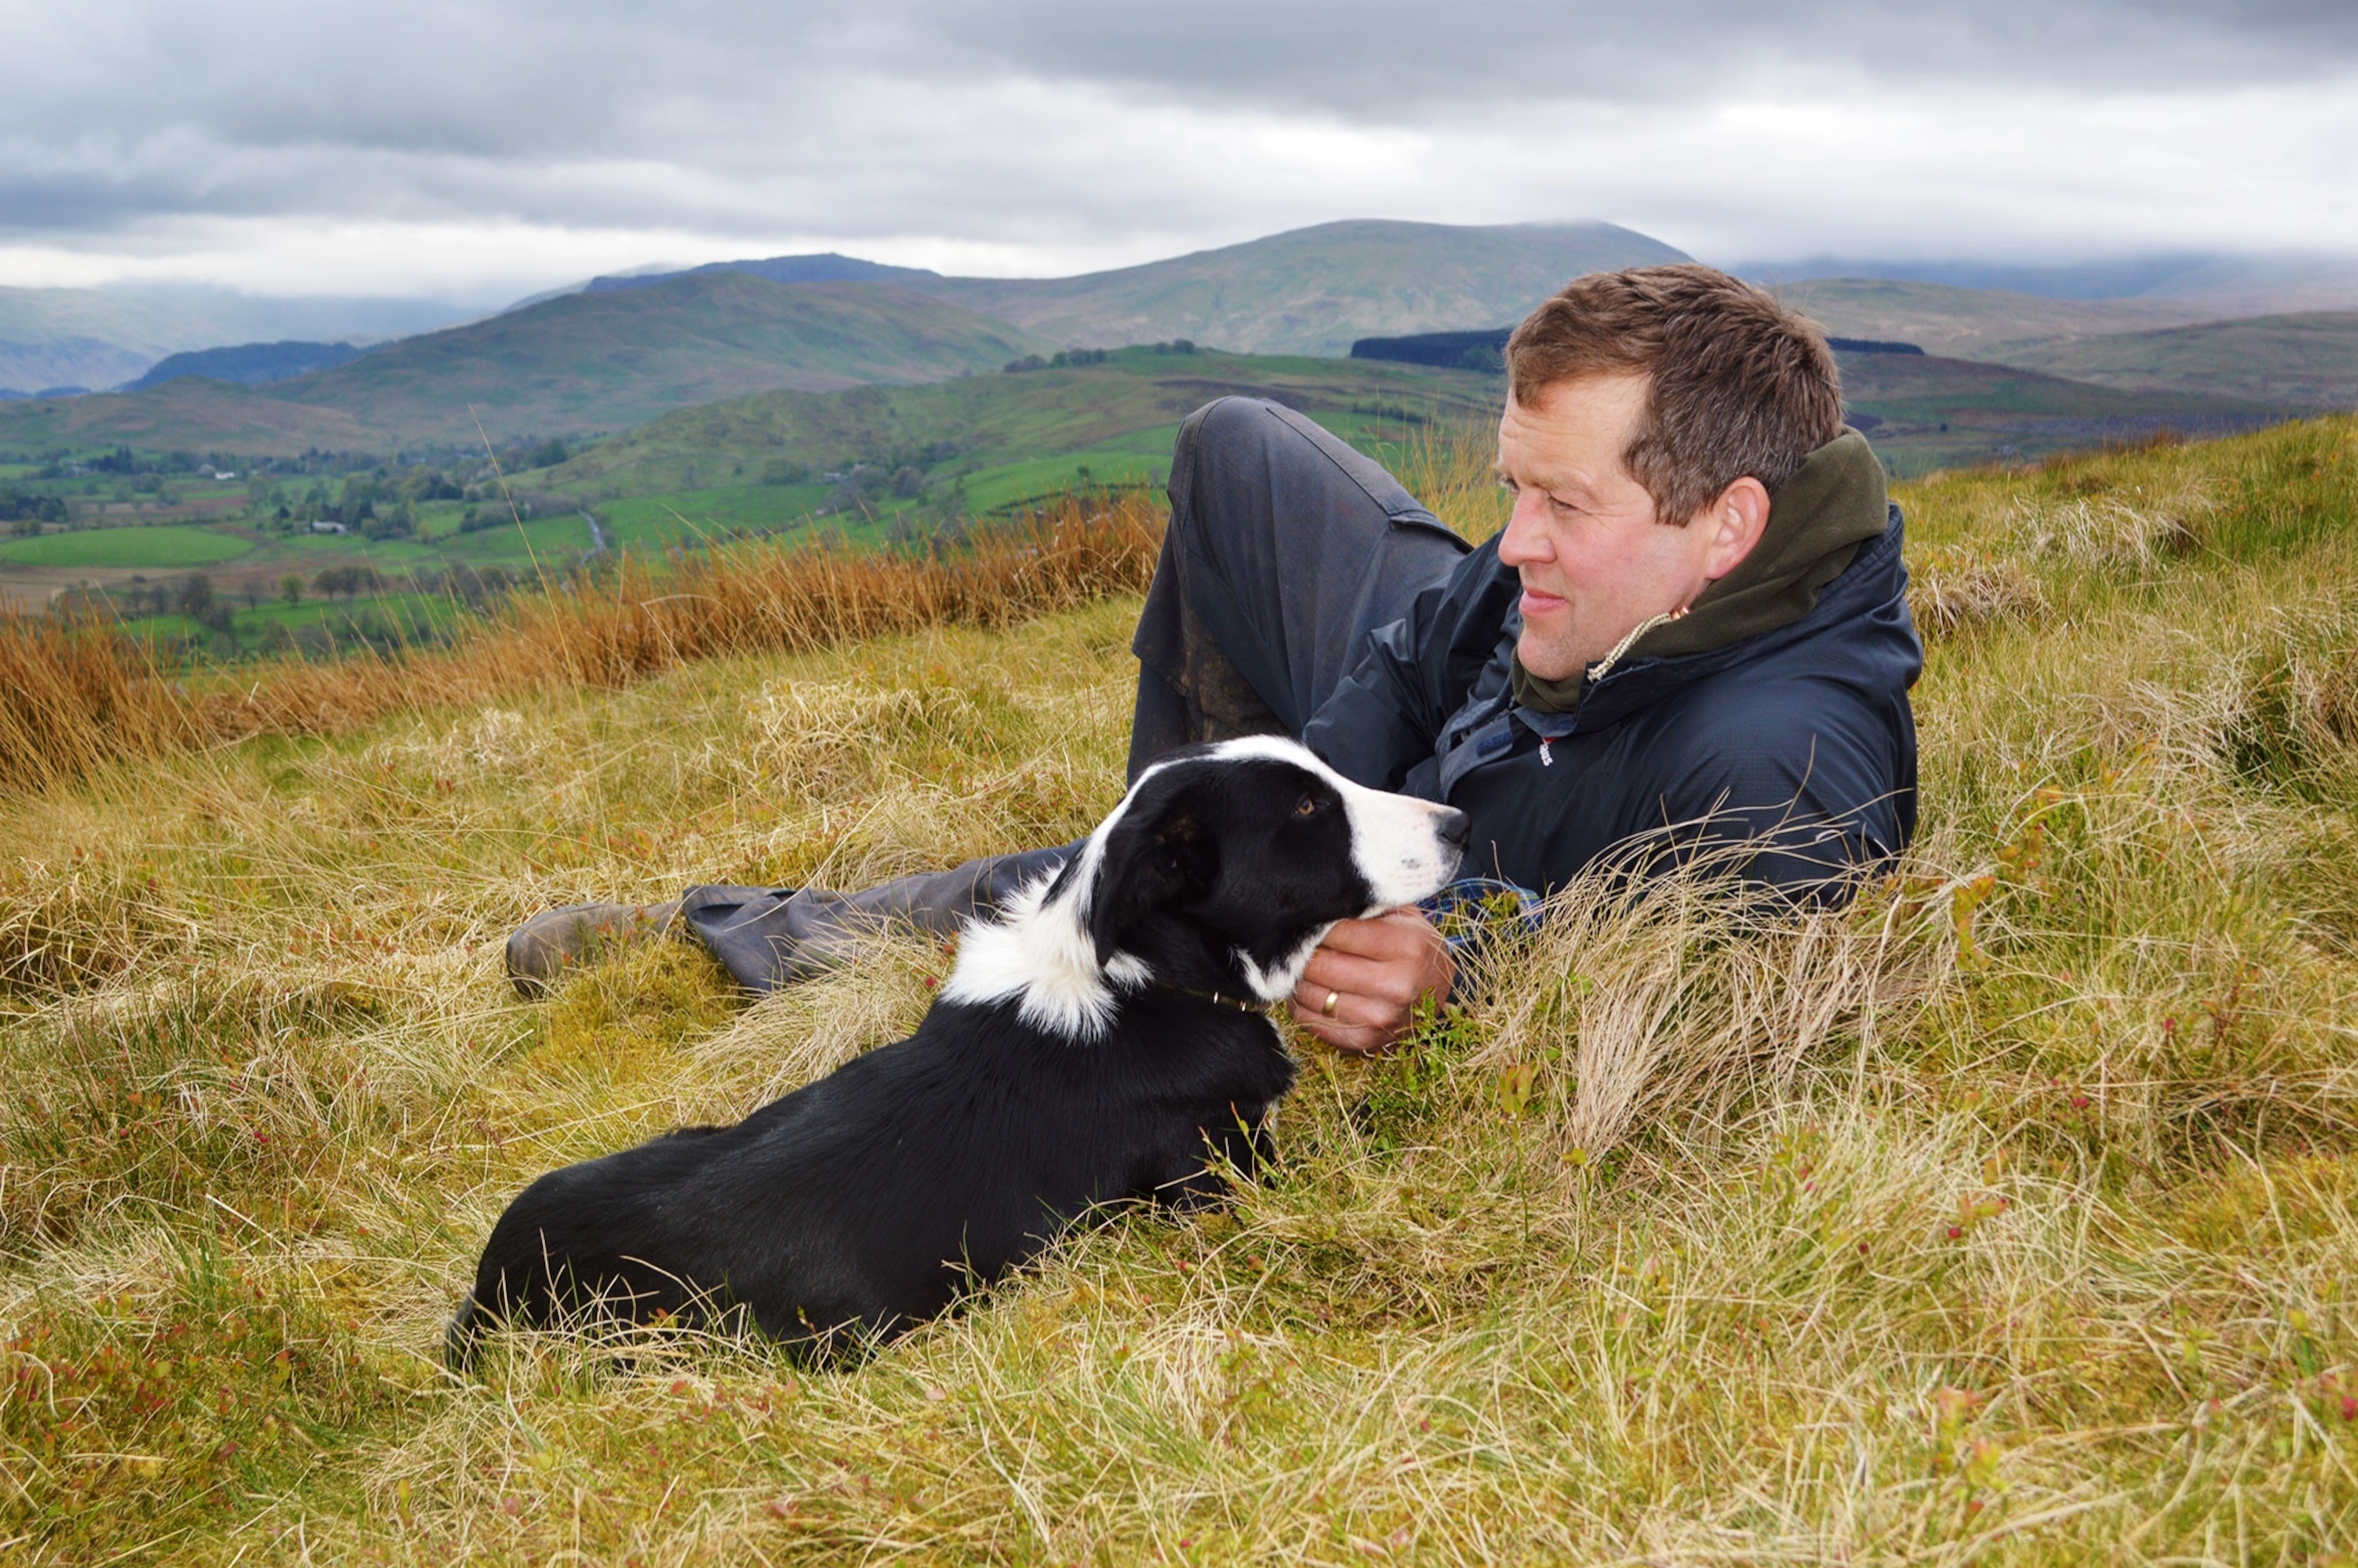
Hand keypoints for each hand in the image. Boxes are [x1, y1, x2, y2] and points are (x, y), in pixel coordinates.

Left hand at [1289, 907, 1454, 1055]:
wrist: (1437, 992)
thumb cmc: (1412, 945)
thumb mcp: (1400, 914)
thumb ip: (1364, 905)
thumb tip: (1318, 903)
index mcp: (1406, 947)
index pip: (1337, 932)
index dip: (1316, 925)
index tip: (1310, 921)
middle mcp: (1396, 986)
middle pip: (1320, 965)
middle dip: (1303, 953)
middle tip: (1300, 944)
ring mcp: (1380, 1018)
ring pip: (1311, 995)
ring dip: (1300, 980)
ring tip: (1306, 967)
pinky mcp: (1364, 1042)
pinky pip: (1311, 1023)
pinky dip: (1303, 1007)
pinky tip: (1314, 992)